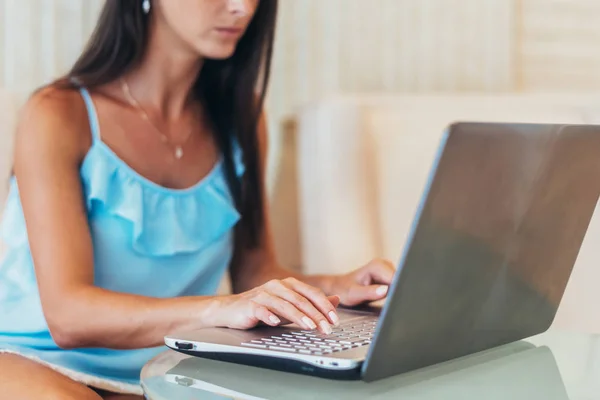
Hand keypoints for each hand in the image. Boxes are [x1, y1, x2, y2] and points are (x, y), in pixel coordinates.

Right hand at [212, 278, 340, 333]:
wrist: (231, 310)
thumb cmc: (262, 309)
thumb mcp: (290, 306)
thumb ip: (311, 304)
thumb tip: (336, 300)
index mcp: (289, 285)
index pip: (311, 293)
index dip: (324, 306)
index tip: (334, 320)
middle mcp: (277, 286)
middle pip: (301, 299)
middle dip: (316, 315)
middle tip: (326, 328)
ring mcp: (264, 294)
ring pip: (285, 304)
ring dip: (299, 316)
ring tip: (310, 327)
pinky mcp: (250, 304)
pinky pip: (262, 309)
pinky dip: (269, 316)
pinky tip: (275, 323)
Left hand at [329, 258, 395, 306]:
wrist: (339, 287)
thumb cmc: (344, 290)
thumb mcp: (354, 294)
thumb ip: (370, 292)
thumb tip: (385, 290)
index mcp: (377, 266)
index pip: (396, 278)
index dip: (398, 290)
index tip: (394, 299)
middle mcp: (384, 264)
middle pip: (400, 280)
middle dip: (397, 292)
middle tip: (384, 300)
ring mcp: (388, 270)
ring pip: (400, 284)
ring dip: (396, 294)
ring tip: (381, 298)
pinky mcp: (389, 277)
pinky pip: (397, 285)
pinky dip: (394, 293)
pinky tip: (384, 297)